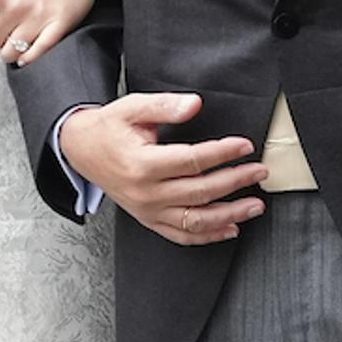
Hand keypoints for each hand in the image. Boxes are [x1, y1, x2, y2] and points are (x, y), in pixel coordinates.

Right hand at [60, 93, 267, 244]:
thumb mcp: (133, 107)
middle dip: (236, 182)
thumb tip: (195, 105)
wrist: (81, 150)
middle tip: (260, 172)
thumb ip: (165, 105)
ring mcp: (147, 211)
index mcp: (143, 164)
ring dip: (230, 215)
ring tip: (255, 205)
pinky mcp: (148, 220)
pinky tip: (230, 228)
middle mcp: (146, 193)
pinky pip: (181, 235)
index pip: (193, 161)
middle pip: (200, 192)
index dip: (223, 153)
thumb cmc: (110, 127)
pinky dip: (208, 236)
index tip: (245, 145)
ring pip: (195, 221)